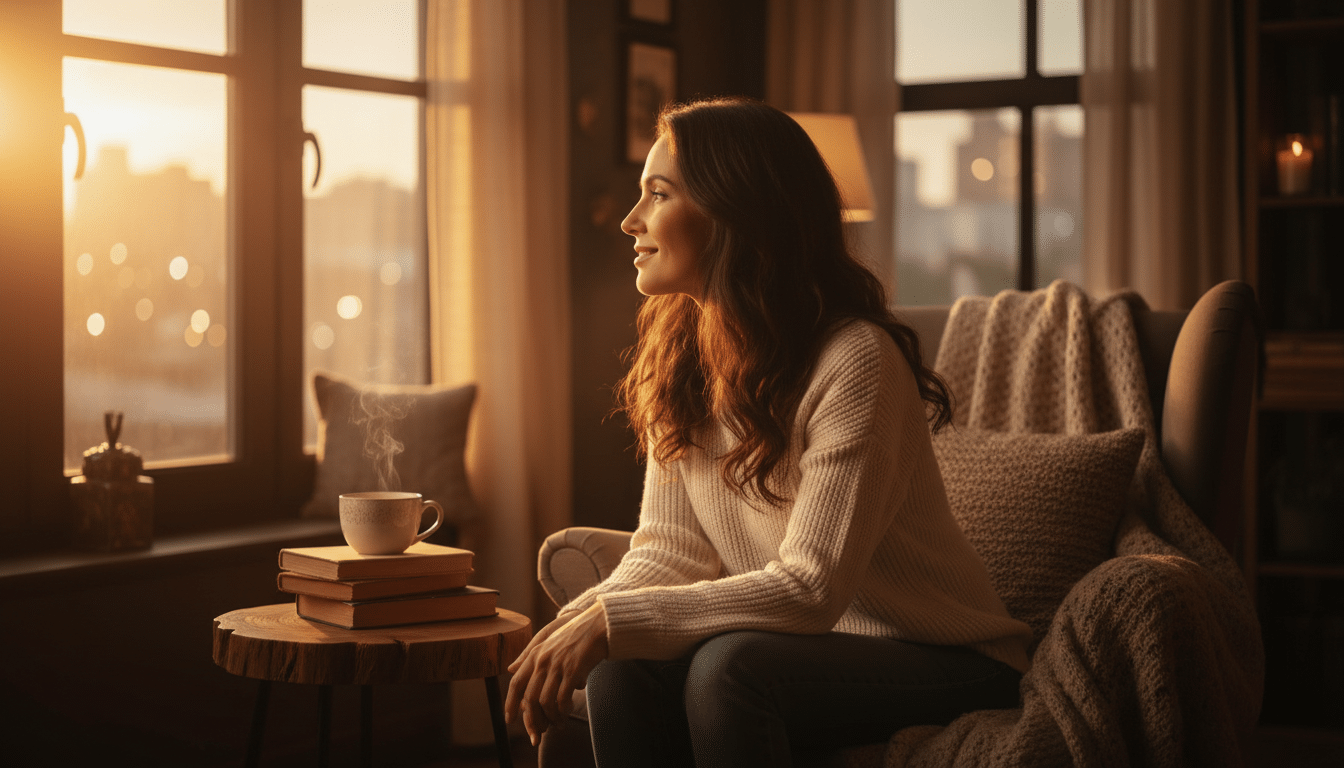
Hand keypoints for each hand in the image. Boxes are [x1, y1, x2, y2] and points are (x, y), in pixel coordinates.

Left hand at [505, 602, 609, 745]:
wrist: (598, 626)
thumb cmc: (574, 636)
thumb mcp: (548, 643)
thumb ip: (529, 656)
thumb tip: (510, 670)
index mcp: (534, 654)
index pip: (516, 684)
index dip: (510, 704)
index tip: (510, 720)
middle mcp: (542, 660)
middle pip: (529, 698)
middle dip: (532, 721)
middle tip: (538, 734)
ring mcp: (557, 666)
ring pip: (545, 702)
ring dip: (551, 718)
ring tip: (557, 725)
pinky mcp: (573, 671)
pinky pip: (562, 700)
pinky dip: (563, 711)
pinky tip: (567, 714)